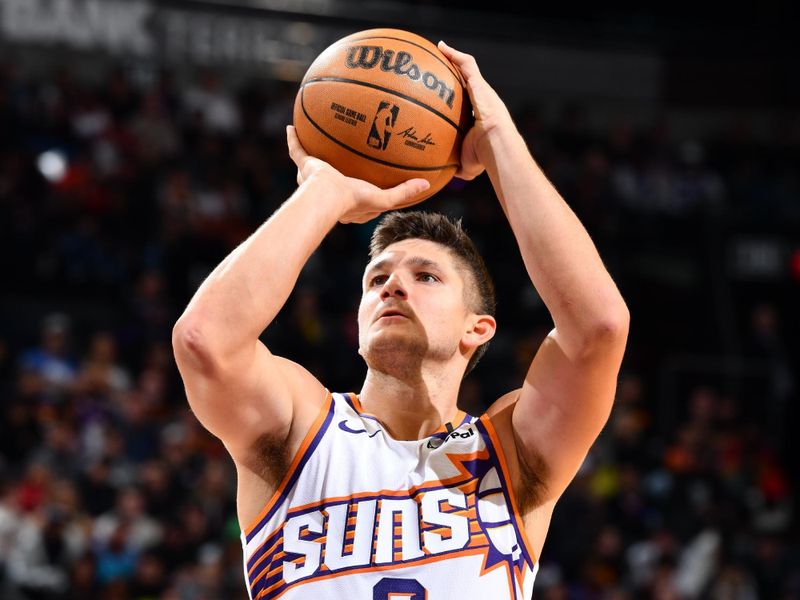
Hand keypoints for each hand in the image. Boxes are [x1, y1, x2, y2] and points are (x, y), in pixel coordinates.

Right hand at [286, 126, 429, 223]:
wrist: (327, 197)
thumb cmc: (354, 200)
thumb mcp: (384, 198)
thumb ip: (404, 192)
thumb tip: (426, 185)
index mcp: (347, 202)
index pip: (357, 195)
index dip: (365, 188)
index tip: (373, 179)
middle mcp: (328, 189)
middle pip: (333, 176)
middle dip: (337, 168)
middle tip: (343, 158)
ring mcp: (314, 178)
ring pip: (312, 164)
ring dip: (313, 153)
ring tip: (317, 138)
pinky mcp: (305, 167)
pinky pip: (297, 150)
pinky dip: (294, 139)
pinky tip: (292, 126)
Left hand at [437, 41, 514, 180]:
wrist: (497, 146)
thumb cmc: (483, 159)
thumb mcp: (466, 164)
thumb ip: (456, 165)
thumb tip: (443, 174)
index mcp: (481, 118)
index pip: (469, 104)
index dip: (458, 97)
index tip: (446, 94)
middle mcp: (483, 101)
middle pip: (468, 81)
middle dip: (455, 72)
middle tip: (439, 68)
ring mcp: (483, 91)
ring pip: (468, 69)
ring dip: (454, 58)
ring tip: (439, 49)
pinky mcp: (481, 85)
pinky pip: (467, 65)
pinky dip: (454, 55)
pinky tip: (442, 48)